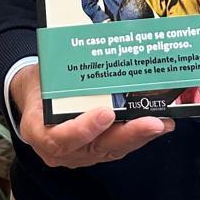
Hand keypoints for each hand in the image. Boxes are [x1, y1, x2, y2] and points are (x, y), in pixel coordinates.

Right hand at [9, 64, 172, 166]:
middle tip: (152, 122)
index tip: (105, 113)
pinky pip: (118, 146)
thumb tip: (90, 46)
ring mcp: (79, 153)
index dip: (84, 129)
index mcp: (38, 131)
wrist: (35, 97)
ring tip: (163, 122)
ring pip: (112, 149)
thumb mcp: (41, 75)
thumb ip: (60, 71)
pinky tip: (159, 124)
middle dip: (128, 135)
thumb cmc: (41, 85)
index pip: (59, 139)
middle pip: (95, 148)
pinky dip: (138, 135)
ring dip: (140, 135)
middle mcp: (59, 149)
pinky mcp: (95, 151)